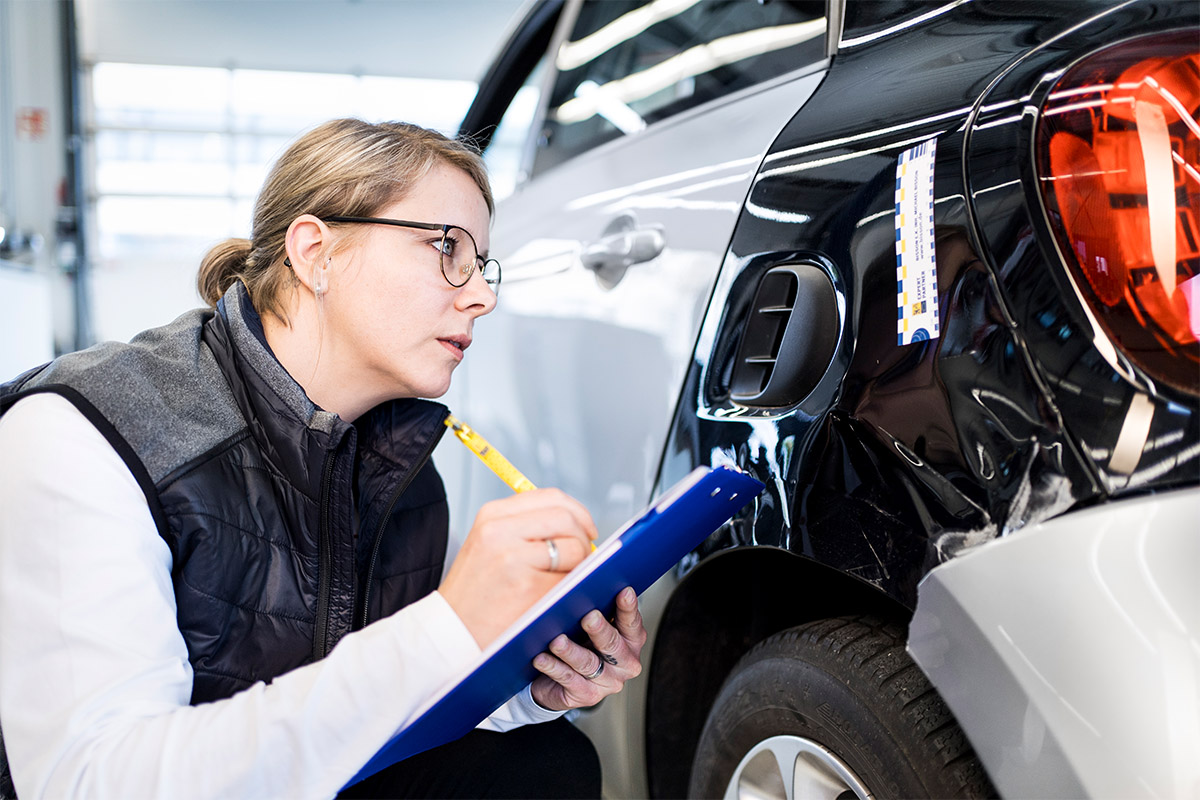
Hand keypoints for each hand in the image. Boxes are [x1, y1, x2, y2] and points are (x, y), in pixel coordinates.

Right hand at [439, 488, 597, 647]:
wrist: (452, 632)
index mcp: (492, 515)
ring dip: (579, 565)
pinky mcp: (528, 587)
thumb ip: (526, 527)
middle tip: (582, 556)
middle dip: (583, 538)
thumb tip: (576, 523)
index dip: (577, 512)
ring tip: (562, 578)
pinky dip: (570, 587)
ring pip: (574, 547)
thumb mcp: (489, 544)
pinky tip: (553, 596)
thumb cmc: (476, 592)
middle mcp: (501, 531)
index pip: (551, 497)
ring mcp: (514, 558)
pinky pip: (570, 578)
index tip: (585, 529)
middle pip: (567, 518)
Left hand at [530, 587, 645, 711]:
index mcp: (631, 641)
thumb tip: (584, 575)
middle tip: (589, 616)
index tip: (623, 591)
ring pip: (589, 663)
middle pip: (613, 644)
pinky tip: (541, 658)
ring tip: (556, 640)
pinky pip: (569, 679)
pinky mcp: (587, 696)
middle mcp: (625, 662)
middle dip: (600, 630)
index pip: (632, 623)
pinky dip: (553, 667)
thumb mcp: (590, 624)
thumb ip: (595, 604)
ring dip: (571, 651)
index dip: (628, 607)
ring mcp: (608, 682)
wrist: (559, 682)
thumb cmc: (578, 642)